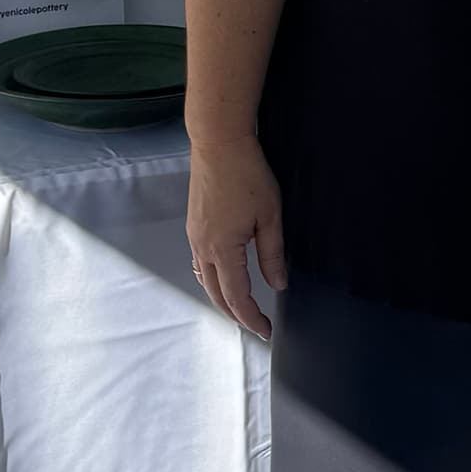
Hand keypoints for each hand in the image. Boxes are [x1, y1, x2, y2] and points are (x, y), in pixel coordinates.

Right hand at [188, 138, 287, 339]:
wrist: (217, 141)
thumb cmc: (246, 173)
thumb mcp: (270, 216)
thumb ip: (273, 255)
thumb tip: (277, 284)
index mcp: (223, 249)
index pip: (237, 297)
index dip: (252, 318)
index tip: (266, 330)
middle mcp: (203, 247)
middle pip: (216, 295)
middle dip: (235, 315)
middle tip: (255, 325)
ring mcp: (194, 236)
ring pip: (205, 280)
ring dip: (221, 299)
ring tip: (241, 308)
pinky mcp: (193, 225)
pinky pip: (199, 263)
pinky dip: (212, 279)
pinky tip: (223, 277)